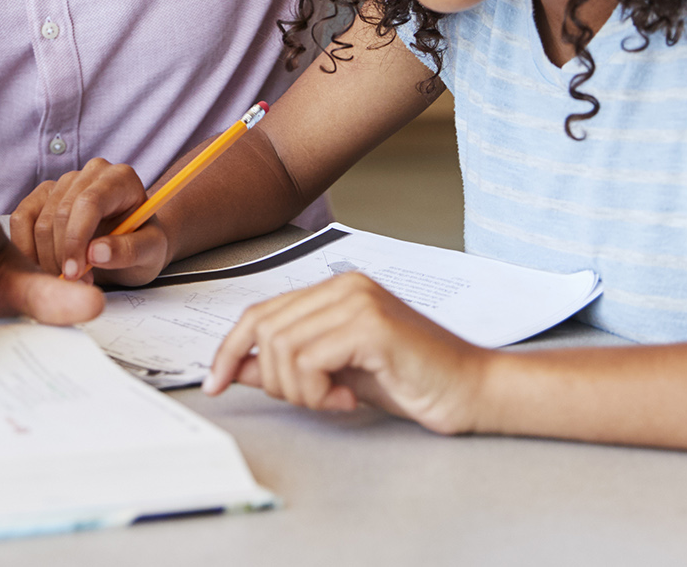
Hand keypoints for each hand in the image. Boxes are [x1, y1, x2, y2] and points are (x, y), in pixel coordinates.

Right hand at [9, 158, 169, 285]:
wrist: (131, 243)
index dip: (76, 239)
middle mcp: (90, 173)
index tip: (73, 273)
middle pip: (60, 213)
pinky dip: (26, 249)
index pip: (89, 202)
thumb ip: (129, 251)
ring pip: (39, 221)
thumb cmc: (142, 243)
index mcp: (120, 178)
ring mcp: (63, 183)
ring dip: (45, 258)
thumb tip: (97, 253)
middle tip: (73, 286)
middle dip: (61, 256)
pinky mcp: (42, 196)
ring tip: (66, 280)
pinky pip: (21, 219)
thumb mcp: (151, 252)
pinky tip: (42, 269)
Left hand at [203, 272, 489, 432]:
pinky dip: (318, 392)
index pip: (260, 312)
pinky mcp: (370, 324)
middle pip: (265, 329)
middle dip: (275, 380)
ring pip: (282, 347)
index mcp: (334, 289)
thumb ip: (288, 365)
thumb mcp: (334, 375)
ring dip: (300, 391)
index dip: (231, 349)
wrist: (471, 390)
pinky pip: (309, 360)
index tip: (215, 383)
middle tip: (314, 400)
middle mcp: (344, 285)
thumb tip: (236, 368)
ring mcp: (358, 300)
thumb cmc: (410, 382)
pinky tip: (348, 400)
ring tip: (336, 400)